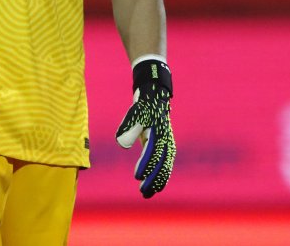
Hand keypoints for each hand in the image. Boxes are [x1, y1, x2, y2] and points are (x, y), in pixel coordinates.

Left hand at [115, 58, 174, 197]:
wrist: (155, 95)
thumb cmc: (143, 106)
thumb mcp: (134, 113)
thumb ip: (129, 128)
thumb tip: (121, 143)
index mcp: (158, 132)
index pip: (153, 152)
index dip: (146, 164)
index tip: (137, 176)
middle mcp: (166, 139)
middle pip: (162, 162)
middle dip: (153, 178)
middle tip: (142, 191)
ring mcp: (168, 142)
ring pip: (166, 165)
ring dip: (158, 180)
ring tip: (148, 194)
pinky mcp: (166, 145)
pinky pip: (166, 163)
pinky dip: (162, 175)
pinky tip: (156, 185)